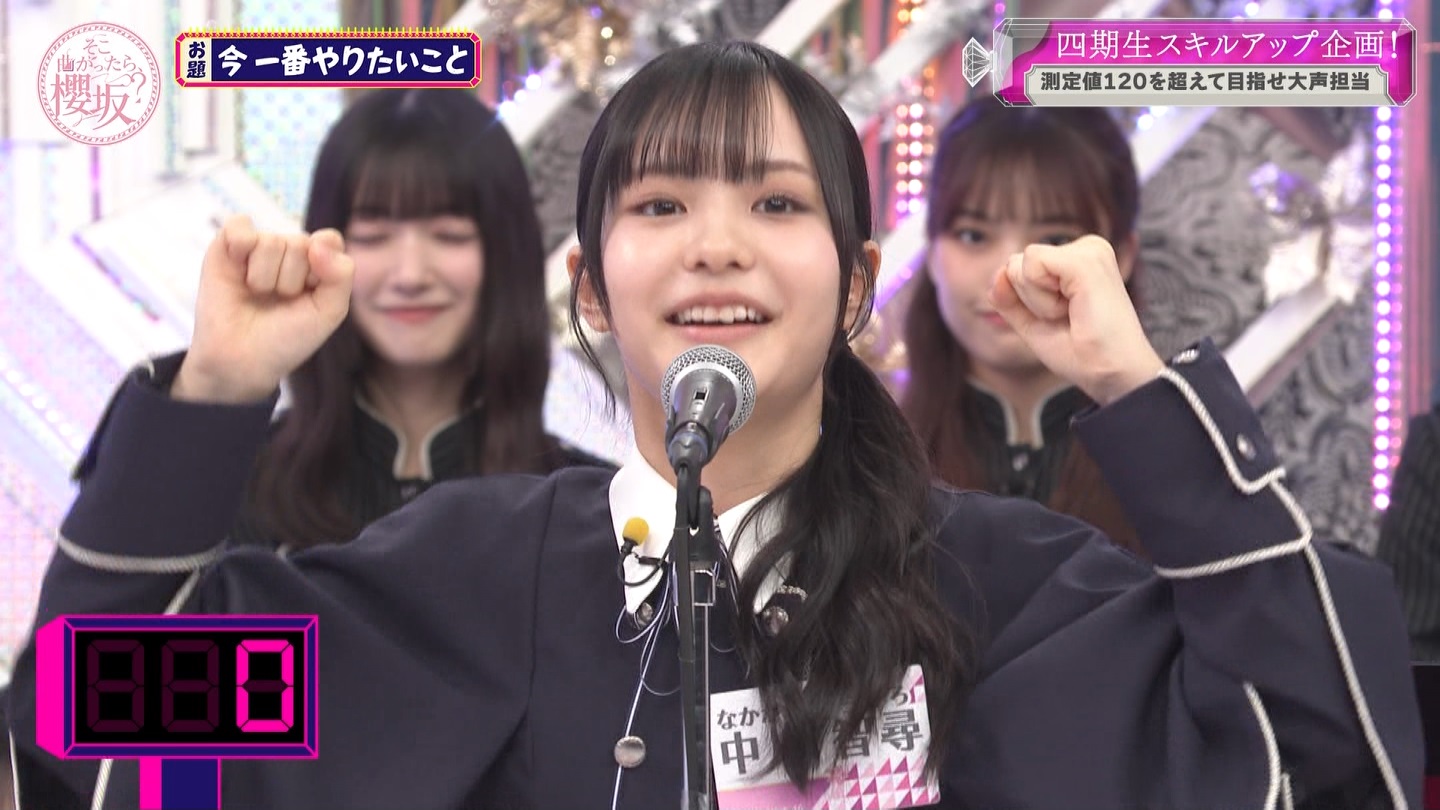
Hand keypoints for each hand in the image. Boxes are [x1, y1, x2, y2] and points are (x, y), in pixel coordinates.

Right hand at [172, 216, 353, 403]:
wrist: (242, 359)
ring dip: (265, 277)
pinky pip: (239, 225)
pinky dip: (240, 244)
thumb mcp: (328, 312)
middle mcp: (288, 251)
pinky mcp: (226, 246)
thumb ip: (341, 275)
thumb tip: (321, 239)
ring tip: (257, 295)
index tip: (311, 293)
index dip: (322, 266)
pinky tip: (238, 271)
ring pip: (271, 241)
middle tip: (277, 301)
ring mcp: (257, 247)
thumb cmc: (288, 337)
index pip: (330, 240)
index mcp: (317, 263)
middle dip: (290, 280)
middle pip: (300, 243)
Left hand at [988, 235, 1163, 406]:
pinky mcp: (1087, 260)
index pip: (1018, 267)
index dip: (1027, 302)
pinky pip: (1031, 265)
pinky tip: (1072, 309)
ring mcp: (1089, 250)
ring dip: (1037, 302)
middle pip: (1015, 264)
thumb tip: (999, 272)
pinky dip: (1041, 299)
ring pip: (1020, 265)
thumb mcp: (1032, 323)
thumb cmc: (1080, 352)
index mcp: (1076, 258)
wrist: (1111, 375)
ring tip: (1072, 314)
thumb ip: (1008, 297)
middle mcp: (1085, 247)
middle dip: (1029, 300)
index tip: (1064, 318)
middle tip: (1068, 318)